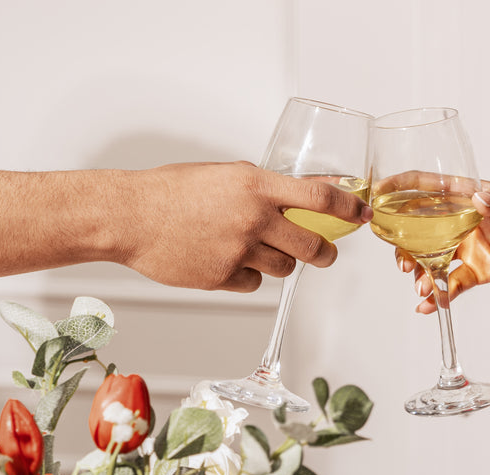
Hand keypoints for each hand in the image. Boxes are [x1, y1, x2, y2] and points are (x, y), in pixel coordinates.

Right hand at [119, 161, 372, 292]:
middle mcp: (253, 219)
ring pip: (283, 269)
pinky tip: (225, 260)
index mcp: (255, 185)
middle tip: (325, 254)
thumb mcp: (222, 175)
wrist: (130, 216)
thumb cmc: (170, 192)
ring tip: (255, 249)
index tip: (360, 214)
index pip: (319, 199)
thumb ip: (259, 187)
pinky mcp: (223, 278)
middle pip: (312, 247)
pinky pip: (253, 284)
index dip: (347, 209)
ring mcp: (239, 251)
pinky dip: (247, 276)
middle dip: (324, 253)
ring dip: (279, 262)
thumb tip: (293, 198)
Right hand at [396, 180, 489, 312]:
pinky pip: (453, 285)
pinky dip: (440, 297)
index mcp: (470, 195)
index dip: (399, 190)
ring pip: (432, 261)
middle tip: (403, 264)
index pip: (427, 188)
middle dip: (404, 247)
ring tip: (420, 288)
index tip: (376, 197)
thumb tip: (478, 199)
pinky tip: (430, 307)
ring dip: (420, 274)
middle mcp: (463, 221)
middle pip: (420, 231)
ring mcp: (470, 247)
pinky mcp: (481, 272)